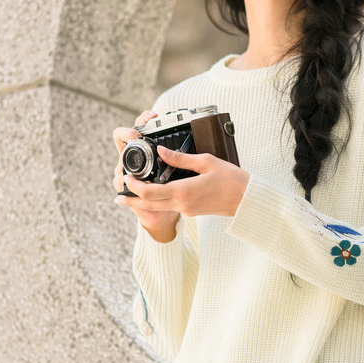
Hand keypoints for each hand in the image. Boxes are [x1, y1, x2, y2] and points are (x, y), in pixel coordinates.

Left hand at [118, 144, 250, 220]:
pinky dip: (157, 202)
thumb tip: (161, 151)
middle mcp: (182, 204)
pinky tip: (153, 195)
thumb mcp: (205, 162)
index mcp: (183, 191)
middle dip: (132, 200)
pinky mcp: (191, 211)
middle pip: (149, 205)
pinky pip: (168, 207)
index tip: (126, 179)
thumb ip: (180, 158)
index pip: (151, 192)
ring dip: (142, 202)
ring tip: (128, 198)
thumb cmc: (231, 180)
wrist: (246, 200)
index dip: (135, 187)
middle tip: (117, 197)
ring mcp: (186, 210)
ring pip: (158, 208)